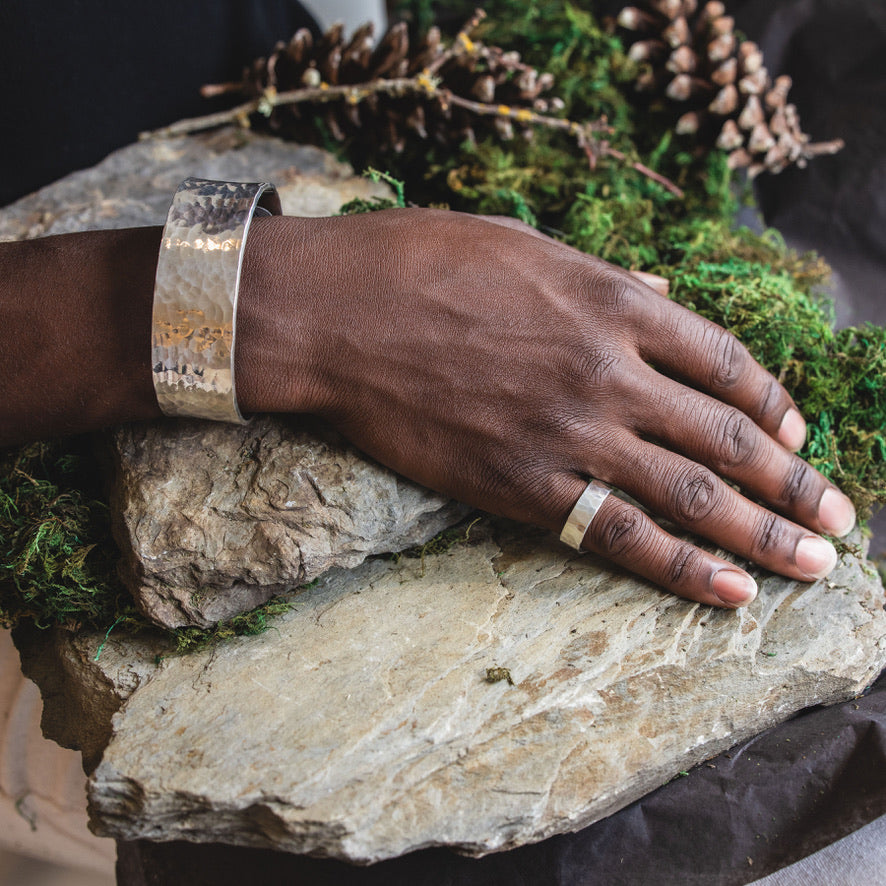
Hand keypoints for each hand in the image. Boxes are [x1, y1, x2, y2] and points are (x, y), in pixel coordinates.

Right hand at [237, 209, 855, 607]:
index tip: (799, 435)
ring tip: (815, 565)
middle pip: (729, 440)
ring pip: (691, 496)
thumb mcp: (526, 246)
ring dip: (765, 534)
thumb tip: (660, 295)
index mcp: (613, 302)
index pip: (726, 363)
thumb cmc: (422, 263)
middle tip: (842, 522)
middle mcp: (609, 372)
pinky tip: (730, 591)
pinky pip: (619, 535)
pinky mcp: (522, 486)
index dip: (774, 404)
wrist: (338, 315)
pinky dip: (680, 567)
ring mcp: (570, 434)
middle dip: (795, 485)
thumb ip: (605, 279)